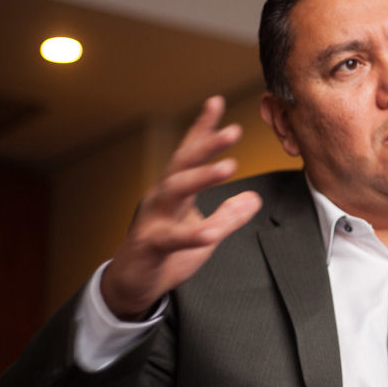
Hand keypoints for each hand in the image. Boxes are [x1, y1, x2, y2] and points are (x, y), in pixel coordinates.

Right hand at [100, 96, 261, 319]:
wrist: (133, 285)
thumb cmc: (167, 253)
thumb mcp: (205, 232)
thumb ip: (228, 215)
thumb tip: (254, 198)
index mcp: (174, 191)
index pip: (189, 154)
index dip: (202, 128)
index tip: (216, 101)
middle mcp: (161, 198)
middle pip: (183, 164)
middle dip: (207, 145)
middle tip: (234, 130)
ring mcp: (153, 220)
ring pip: (175, 191)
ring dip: (202, 177)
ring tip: (229, 167)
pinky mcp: (150, 246)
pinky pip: (172, 238)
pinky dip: (193, 234)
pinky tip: (212, 231)